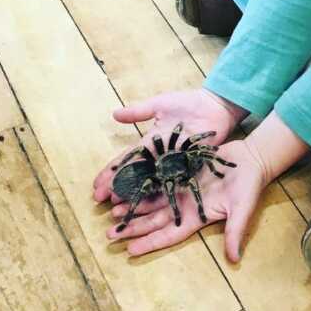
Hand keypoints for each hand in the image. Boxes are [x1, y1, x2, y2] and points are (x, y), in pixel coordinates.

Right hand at [92, 88, 246, 203]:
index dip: (111, 172)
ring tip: (120, 206)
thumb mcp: (159, 104)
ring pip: (151, 182)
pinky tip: (153, 205)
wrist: (214, 106)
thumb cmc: (188, 103)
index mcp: (149, 143)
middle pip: (135, 175)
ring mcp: (174, 163)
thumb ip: (138, 111)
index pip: (126, 160)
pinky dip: (165, 193)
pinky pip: (176, 181)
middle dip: (117, 187)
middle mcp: (159, 156)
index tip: (96, 185)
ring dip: (136, 195)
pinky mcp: (189, 166)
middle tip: (101, 201)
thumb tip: (114, 114)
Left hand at [107, 138, 265, 259]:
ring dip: (134, 208)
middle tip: (110, 235)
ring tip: (113, 213)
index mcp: (197, 217)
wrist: (252, 159)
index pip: (168, 234)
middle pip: (154, 220)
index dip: (149, 243)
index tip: (129, 251)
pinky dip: (143, 183)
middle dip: (133, 228)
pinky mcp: (182, 170)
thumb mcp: (243, 209)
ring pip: (152, 201)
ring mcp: (182, 188)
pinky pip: (158, 178)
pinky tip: (128, 185)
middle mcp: (185, 205)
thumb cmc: (249, 185)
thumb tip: (234, 259)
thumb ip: (235, 232)